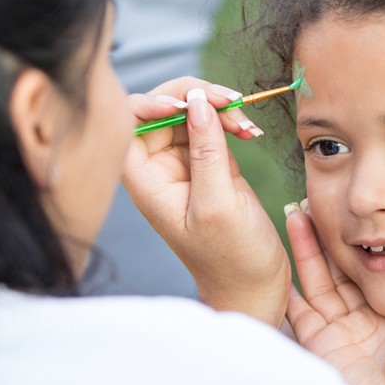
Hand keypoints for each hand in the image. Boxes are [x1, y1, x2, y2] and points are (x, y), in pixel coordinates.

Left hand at [123, 78, 290, 325]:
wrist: (254, 286)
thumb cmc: (232, 258)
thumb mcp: (218, 204)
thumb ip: (207, 151)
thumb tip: (197, 99)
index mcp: (147, 181)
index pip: (130, 122)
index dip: (152, 103)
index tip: (185, 104)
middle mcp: (160, 168)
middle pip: (162, 108)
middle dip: (195, 98)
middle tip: (230, 101)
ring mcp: (186, 164)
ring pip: (192, 112)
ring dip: (220, 108)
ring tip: (247, 124)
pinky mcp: (212, 163)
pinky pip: (214, 126)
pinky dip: (233, 121)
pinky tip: (252, 132)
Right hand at [284, 206, 384, 384]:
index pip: (377, 261)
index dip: (363, 233)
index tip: (355, 201)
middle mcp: (371, 320)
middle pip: (344, 268)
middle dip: (328, 235)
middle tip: (313, 195)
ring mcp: (343, 334)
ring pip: (318, 282)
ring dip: (306, 249)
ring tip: (295, 210)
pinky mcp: (320, 348)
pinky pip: (298, 312)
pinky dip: (287, 287)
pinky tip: (274, 257)